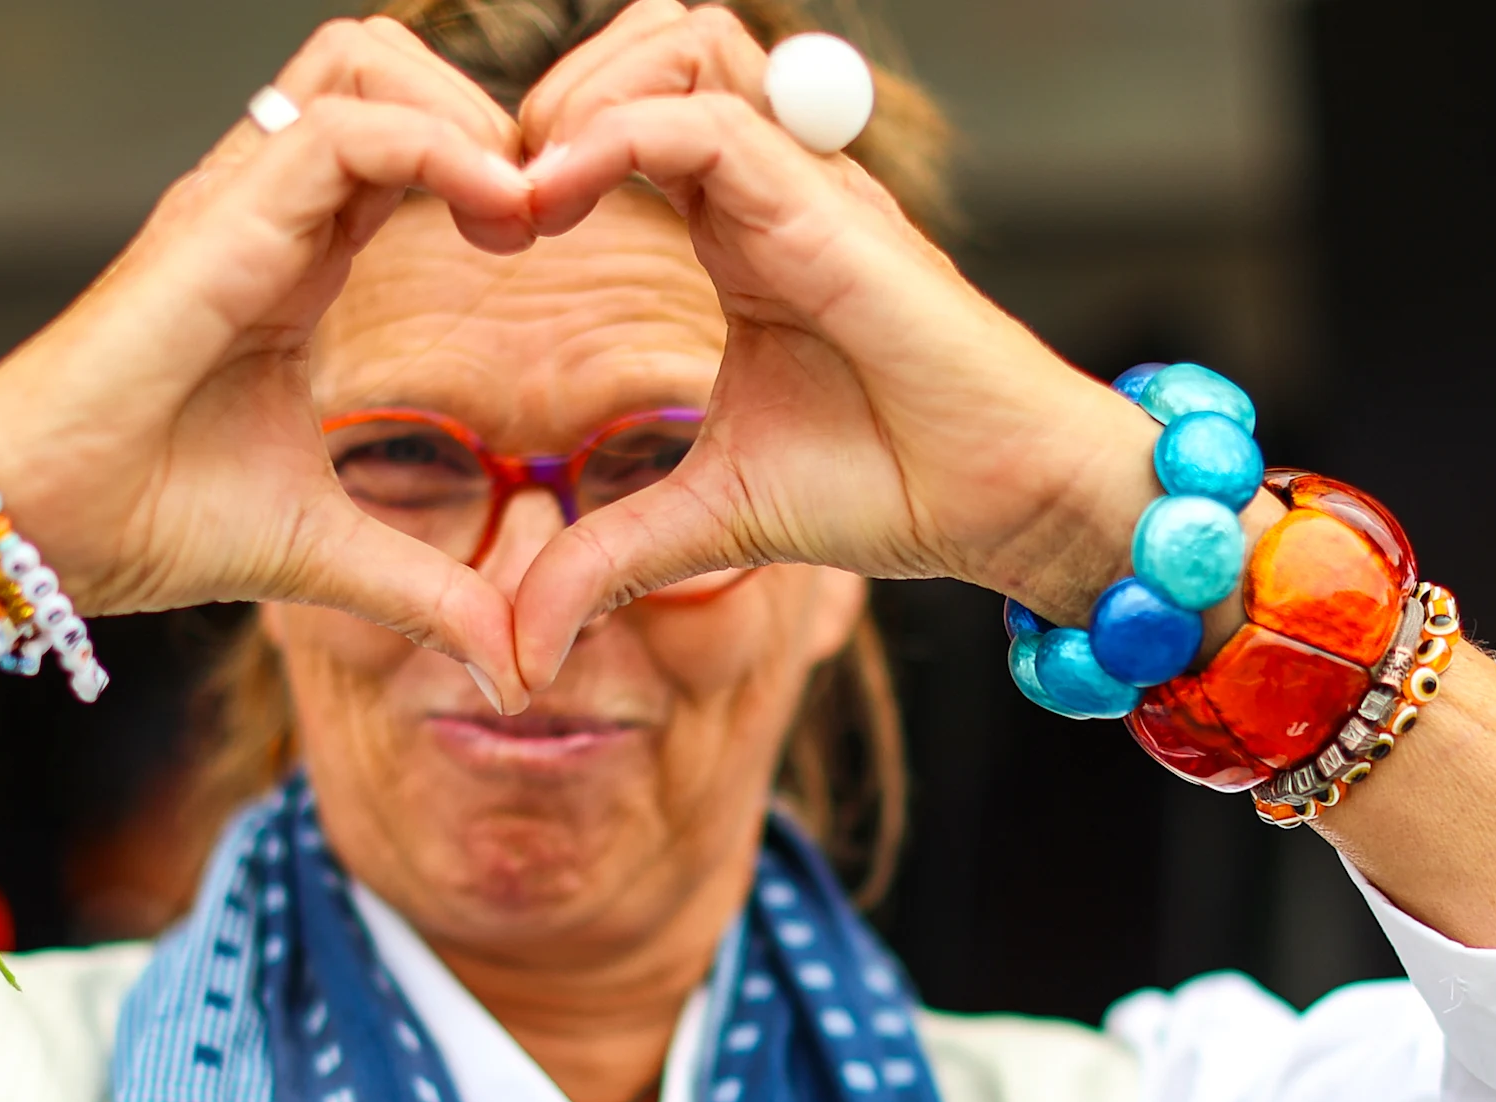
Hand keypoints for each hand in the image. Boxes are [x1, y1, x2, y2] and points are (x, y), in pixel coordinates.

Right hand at [0, 18, 536, 703]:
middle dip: (486, 109)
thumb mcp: (323, 556)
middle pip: (383, 64)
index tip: (547, 242)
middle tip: (544, 211)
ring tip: (520, 208)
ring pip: (364, 60)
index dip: (486, 163)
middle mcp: (265, 207)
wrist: (33, 531)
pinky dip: (438, 147)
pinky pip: (345, 126)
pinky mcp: (222, 219)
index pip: (398, 142)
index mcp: (291, 257)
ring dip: (466, 113)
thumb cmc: (141, 523)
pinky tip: (497, 215)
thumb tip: (516, 668)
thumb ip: (426, 594)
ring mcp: (238, 200)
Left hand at [505, 1, 1163, 690]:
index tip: (487, 231)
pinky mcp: (828, 208)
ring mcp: (806, 182)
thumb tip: (523, 647)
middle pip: (656, 44)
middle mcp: (774, 183)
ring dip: (586, 90)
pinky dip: (615, 137)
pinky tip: (549, 204)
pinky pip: (707, 121)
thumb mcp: (714, 518)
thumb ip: (612, 557)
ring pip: (682, 44)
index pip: (636, 113)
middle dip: (560, 88)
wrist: (1008, 502)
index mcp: (742, 227)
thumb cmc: (895, 487)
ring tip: (526, 186)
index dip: (550, 145)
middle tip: (496, 188)